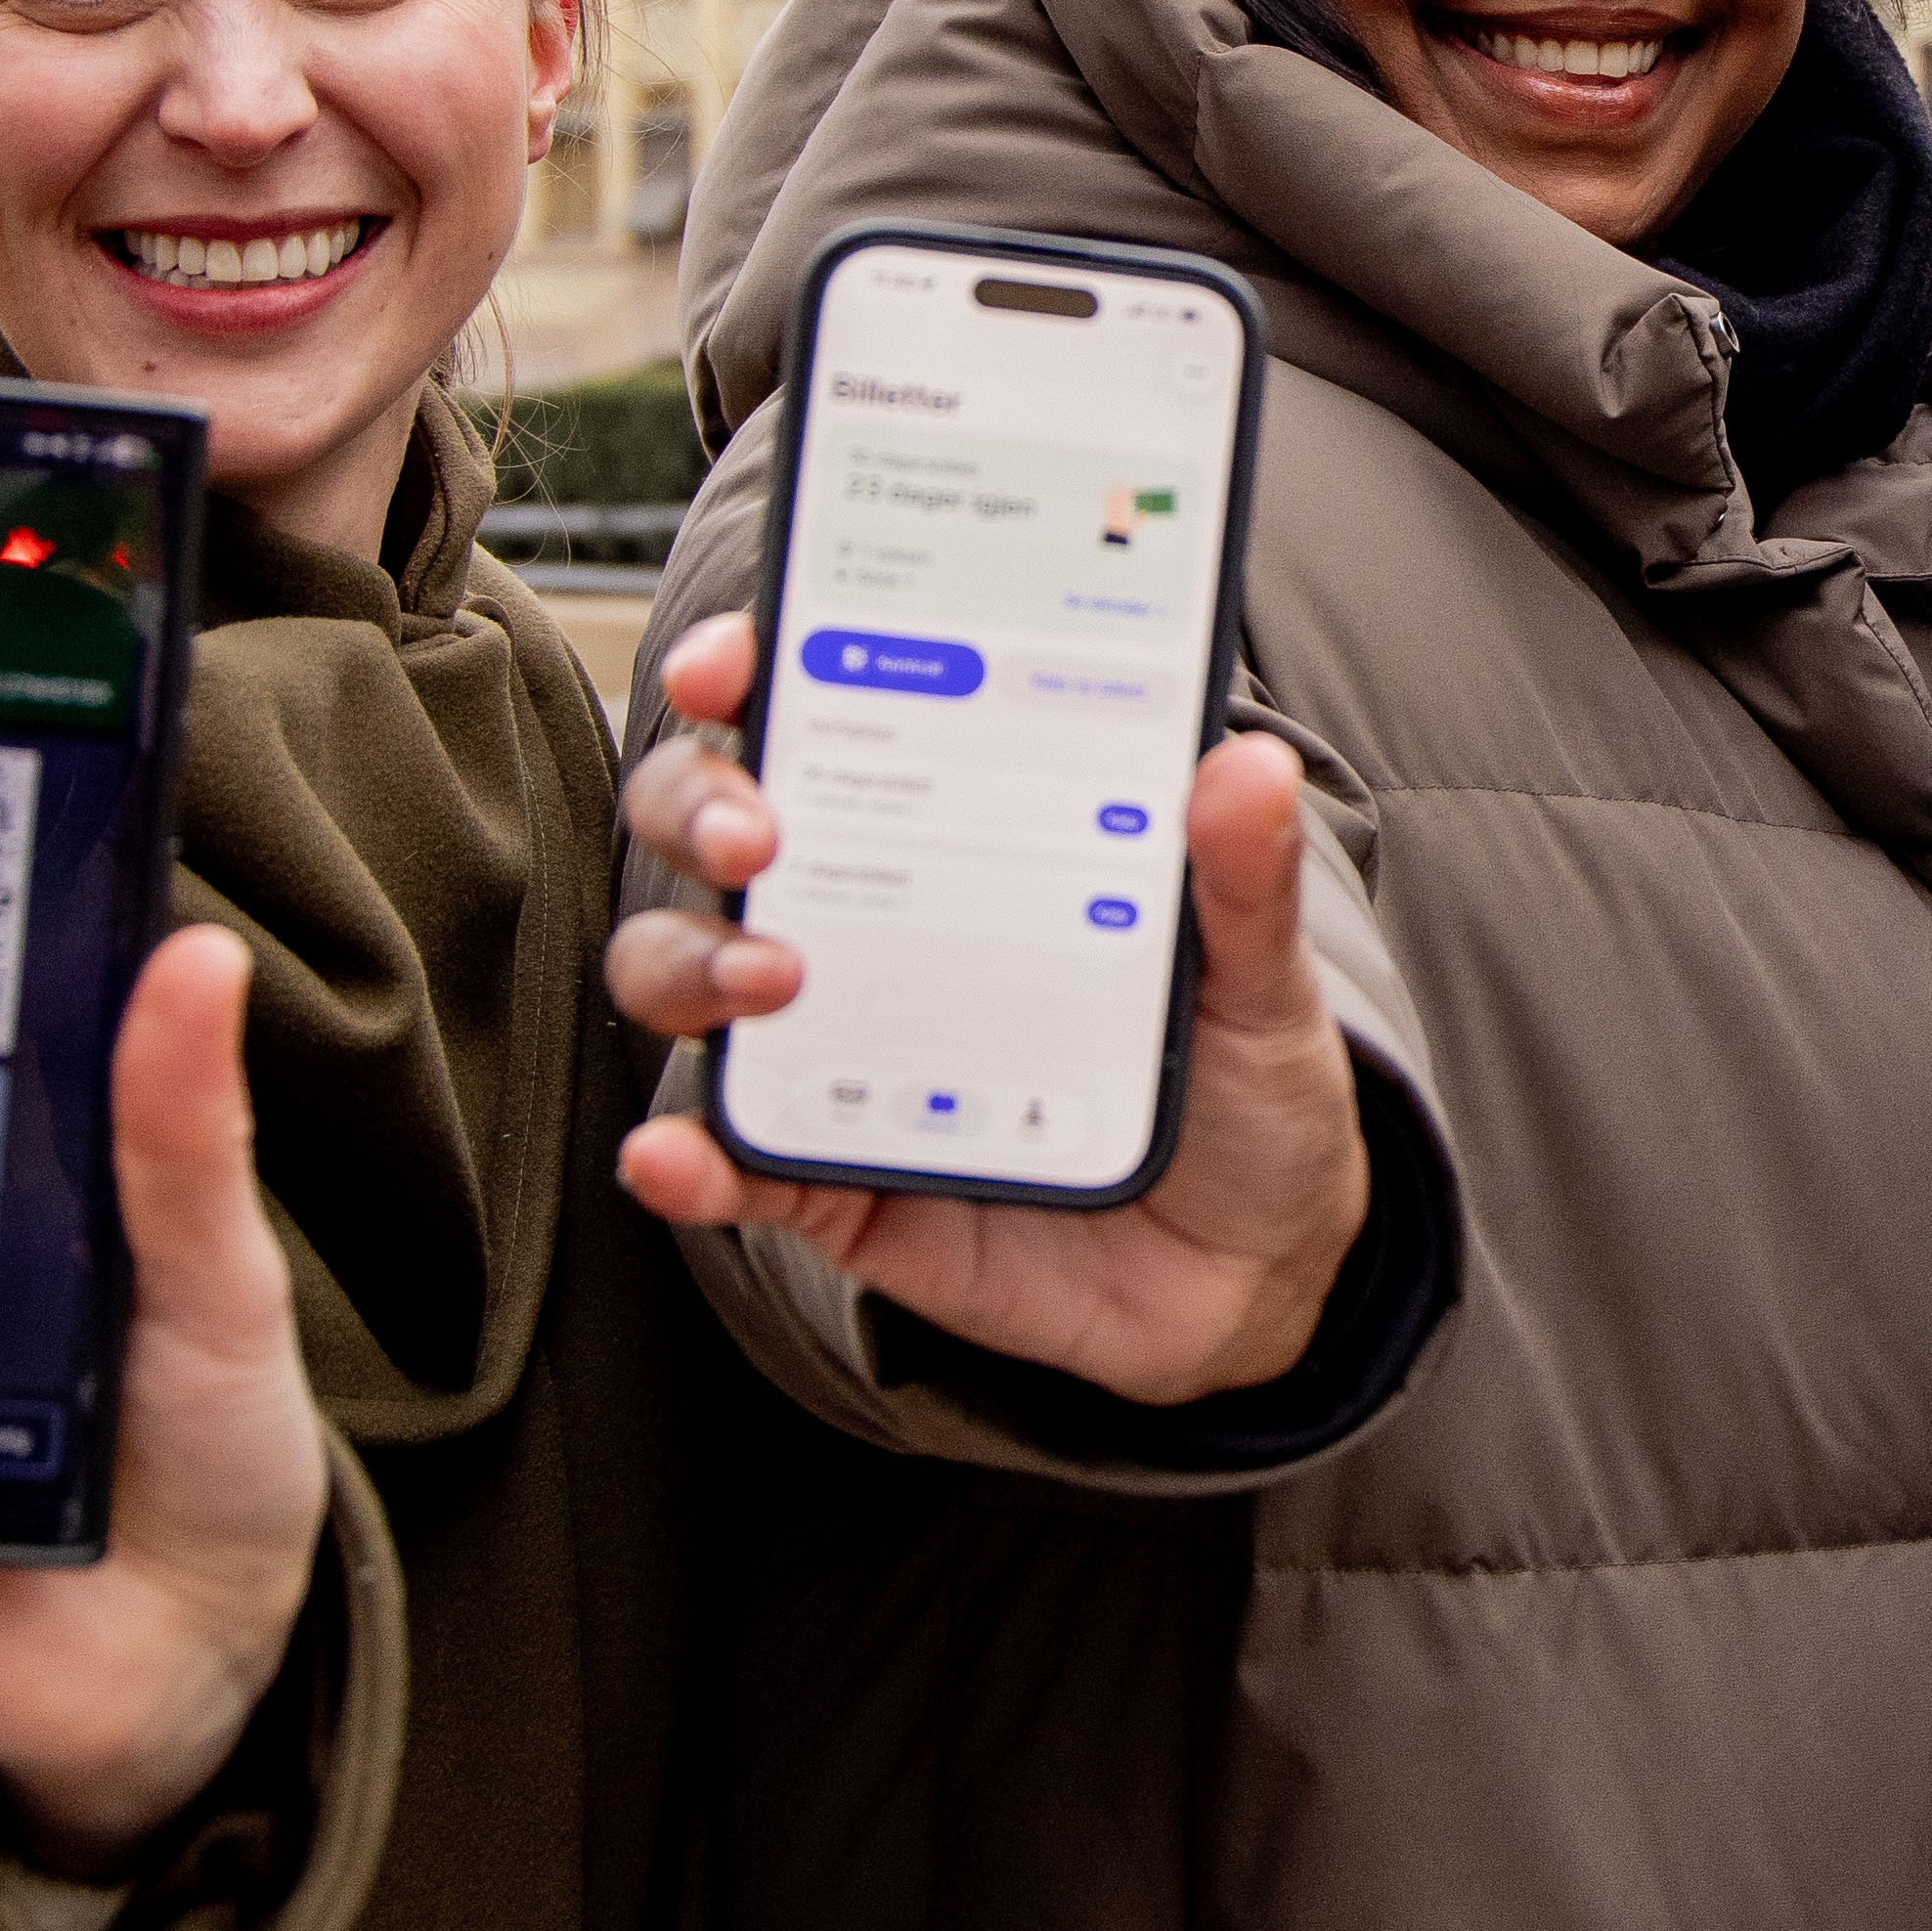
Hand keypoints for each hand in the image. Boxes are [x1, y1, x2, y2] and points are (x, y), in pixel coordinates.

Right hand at [604, 609, 1374, 1410]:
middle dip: (701, 806)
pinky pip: (736, 1167)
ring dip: (692, 964)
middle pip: (718, 829)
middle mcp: (873, 924)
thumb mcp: (1257, 977)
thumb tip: (1250, 767)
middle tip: (760, 832)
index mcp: (962, 835)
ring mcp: (841, 1052)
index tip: (737, 662)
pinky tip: (674, 1154)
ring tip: (767, 981)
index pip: (823, 720)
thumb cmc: (1236, 1084)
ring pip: (691, 977)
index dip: (751, 673)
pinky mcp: (838, 1184)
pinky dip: (689, 1160)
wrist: (1255, 1268)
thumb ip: (1240, 882)